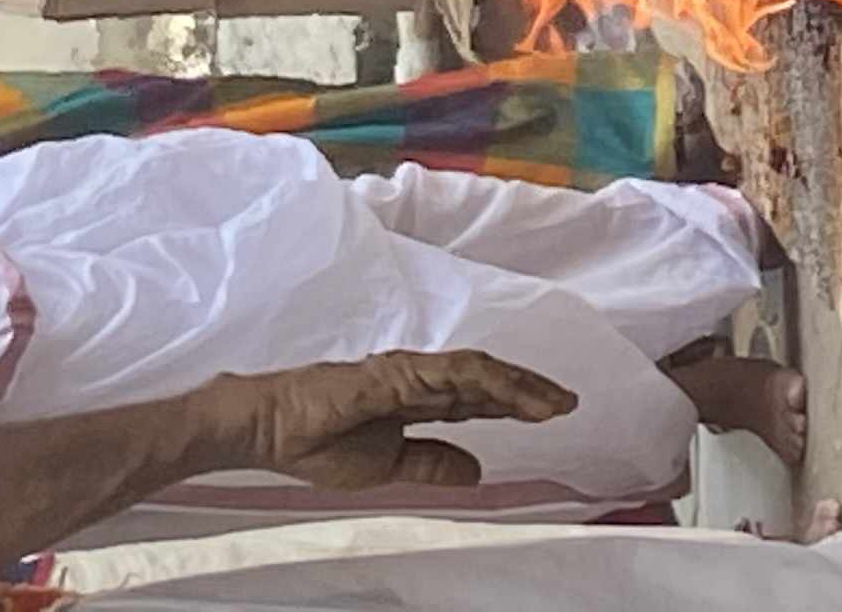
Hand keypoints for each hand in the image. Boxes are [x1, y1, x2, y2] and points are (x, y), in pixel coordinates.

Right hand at [233, 350, 575, 490]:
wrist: (272, 430)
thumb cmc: (319, 444)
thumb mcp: (390, 465)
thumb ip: (433, 462)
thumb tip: (478, 469)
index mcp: (418, 400)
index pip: (478, 398)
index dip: (515, 403)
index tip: (551, 413)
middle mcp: (421, 379)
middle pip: (487, 381)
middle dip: (529, 391)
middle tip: (569, 403)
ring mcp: (411, 371)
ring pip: (479, 372)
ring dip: (519, 385)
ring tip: (553, 401)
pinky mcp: (398, 372)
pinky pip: (451, 374)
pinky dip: (486, 380)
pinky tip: (512, 393)